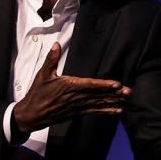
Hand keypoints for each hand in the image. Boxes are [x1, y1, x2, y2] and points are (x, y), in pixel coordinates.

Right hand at [13, 42, 130, 132]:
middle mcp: (75, 97)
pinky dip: (106, 111)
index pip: (89, 85)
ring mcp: (77, 106)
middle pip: (98, 95)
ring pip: (98, 103)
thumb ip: (51, 59)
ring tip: (126, 100)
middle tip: (129, 92)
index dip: (104, 85)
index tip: (116, 84)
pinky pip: (94, 111)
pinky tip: (116, 110)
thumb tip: (57, 44)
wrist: (32, 114)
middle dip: (114, 93)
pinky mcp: (77, 112)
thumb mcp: (43, 74)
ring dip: (113, 101)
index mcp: (68, 86)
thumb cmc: (37, 93)